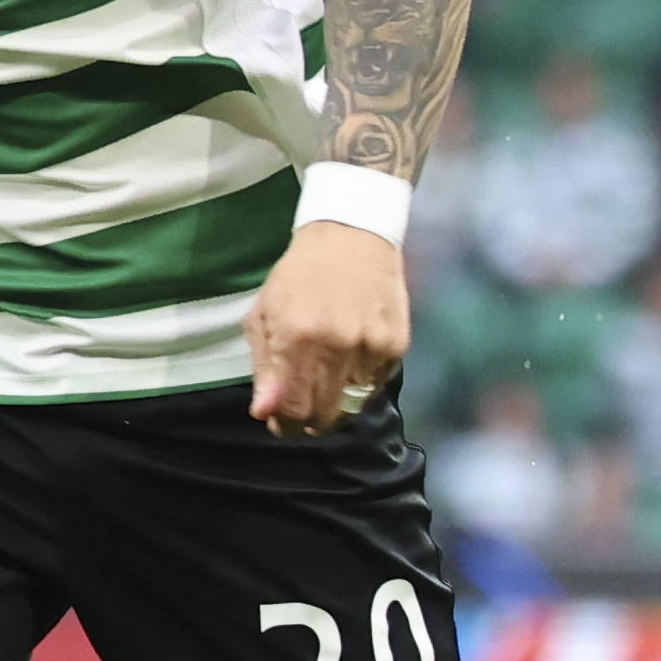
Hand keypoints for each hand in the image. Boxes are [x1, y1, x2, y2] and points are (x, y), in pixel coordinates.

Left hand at [244, 221, 408, 435]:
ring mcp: (372, 347)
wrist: (352, 236)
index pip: (293, 409)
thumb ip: (264, 368)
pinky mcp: (396, 346)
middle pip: (324, 415)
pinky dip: (359, 387)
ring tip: (324, 384)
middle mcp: (337, 346)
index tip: (280, 420)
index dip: (284, 424)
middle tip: (300, 408)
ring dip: (335, 406)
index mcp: (297, 338)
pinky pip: (375, 388)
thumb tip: (264, 413)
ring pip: (353, 408)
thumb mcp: (264, 315)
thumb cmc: (299, 276)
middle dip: (308, 421)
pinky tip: (348, 365)